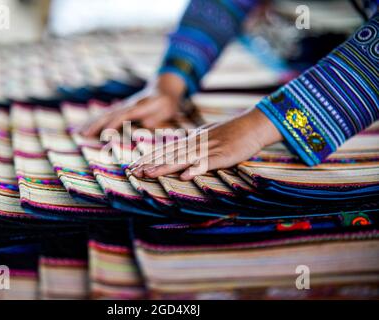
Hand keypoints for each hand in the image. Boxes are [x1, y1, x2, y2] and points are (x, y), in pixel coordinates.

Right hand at [81, 74, 185, 136]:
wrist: (163, 88)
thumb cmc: (166, 102)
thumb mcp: (166, 109)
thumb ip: (157, 116)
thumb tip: (147, 124)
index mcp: (139, 106)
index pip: (124, 115)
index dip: (114, 123)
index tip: (105, 133)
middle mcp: (128, 105)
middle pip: (109, 114)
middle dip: (96, 124)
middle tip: (83, 134)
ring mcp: (123, 106)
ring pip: (104, 114)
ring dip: (91, 123)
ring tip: (79, 132)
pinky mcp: (120, 108)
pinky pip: (106, 115)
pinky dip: (95, 121)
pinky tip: (86, 127)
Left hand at [128, 108, 282, 179]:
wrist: (254, 124)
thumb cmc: (232, 131)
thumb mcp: (208, 134)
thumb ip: (193, 140)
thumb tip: (180, 144)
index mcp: (191, 139)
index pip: (165, 150)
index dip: (149, 158)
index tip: (133, 166)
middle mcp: (195, 143)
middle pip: (168, 154)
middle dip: (149, 164)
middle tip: (131, 172)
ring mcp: (208, 149)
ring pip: (182, 159)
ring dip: (164, 167)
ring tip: (148, 174)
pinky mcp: (223, 156)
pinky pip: (208, 163)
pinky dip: (196, 169)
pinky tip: (185, 176)